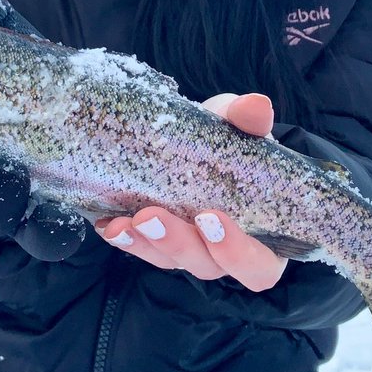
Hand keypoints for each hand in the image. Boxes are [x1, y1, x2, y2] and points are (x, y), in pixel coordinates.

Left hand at [94, 92, 286, 291]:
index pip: (258, 266)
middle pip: (207, 265)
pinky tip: (107, 224)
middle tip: (150, 215)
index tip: (210, 218)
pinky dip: (125, 238)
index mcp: (263, 237)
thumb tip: (256, 105)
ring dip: (145, 243)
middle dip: (177, 243)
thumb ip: (250, 121)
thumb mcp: (242, 126)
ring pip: (169, 260)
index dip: (237, 253)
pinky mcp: (159, 243)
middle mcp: (226, 253)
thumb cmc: (235, 140)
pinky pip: (142, 248)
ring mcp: (191, 251)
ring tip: (122, 222)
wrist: (203, 137)